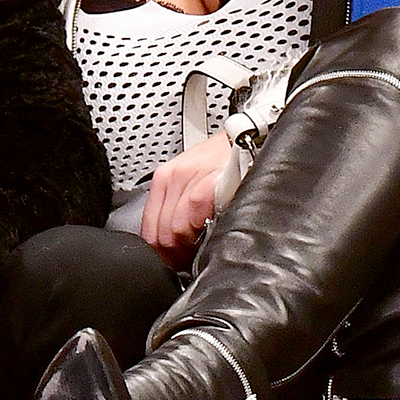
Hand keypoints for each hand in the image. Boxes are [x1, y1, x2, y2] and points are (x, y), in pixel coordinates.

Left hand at [142, 132, 234, 268]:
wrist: (250, 137)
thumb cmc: (226, 161)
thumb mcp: (194, 181)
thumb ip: (180, 208)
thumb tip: (175, 242)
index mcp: (164, 178)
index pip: (148, 229)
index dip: (161, 253)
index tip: (174, 262)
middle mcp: (172, 176)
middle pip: (160, 233)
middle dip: (176, 254)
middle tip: (191, 259)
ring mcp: (188, 179)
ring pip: (174, 229)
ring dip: (189, 247)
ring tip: (203, 247)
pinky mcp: (206, 183)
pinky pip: (191, 216)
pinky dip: (200, 231)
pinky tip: (211, 232)